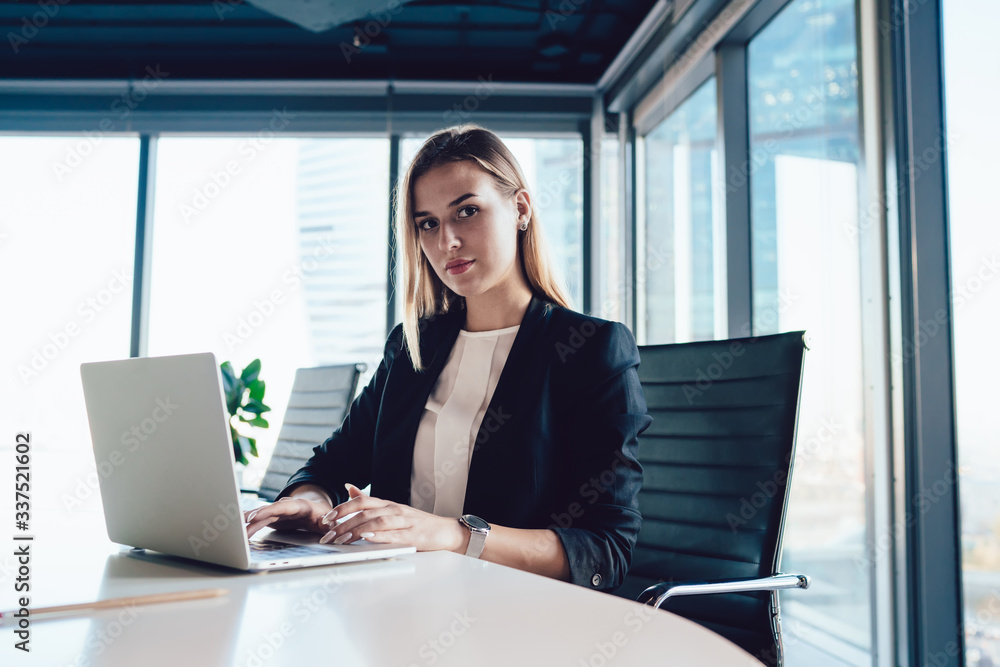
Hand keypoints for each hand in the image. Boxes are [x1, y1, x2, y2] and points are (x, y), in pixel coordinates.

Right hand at [243, 496, 332, 538]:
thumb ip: (328, 523)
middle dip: (252, 518)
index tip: (254, 517)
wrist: (319, 511)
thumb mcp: (329, 521)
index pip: (281, 507)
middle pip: (267, 511)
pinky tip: (238, 529)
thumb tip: (327, 525)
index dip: (267, 511)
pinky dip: (249, 525)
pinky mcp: (273, 519)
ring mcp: (278, 513)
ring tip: (233, 530)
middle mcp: (286, 507)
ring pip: (261, 517)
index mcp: (299, 506)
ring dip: (247, 523)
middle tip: (237, 525)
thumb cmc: (324, 517)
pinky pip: (260, 521)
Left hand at [319, 483, 466, 552]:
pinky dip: (379, 536)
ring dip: (356, 530)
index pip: (362, 501)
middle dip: (343, 523)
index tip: (327, 518)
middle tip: (327, 534)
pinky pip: (393, 535)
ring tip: (341, 538)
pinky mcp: (412, 536)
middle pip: (365, 512)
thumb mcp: (392, 509)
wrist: (446, 531)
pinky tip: (367, 538)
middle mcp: (394, 510)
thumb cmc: (418, 523)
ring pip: (376, 522)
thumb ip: (370, 500)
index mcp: (388, 504)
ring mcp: (404, 522)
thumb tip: (349, 487)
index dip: (342, 508)